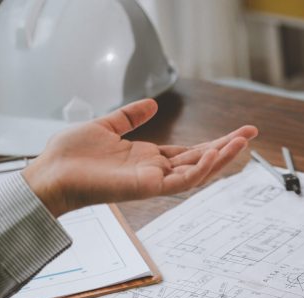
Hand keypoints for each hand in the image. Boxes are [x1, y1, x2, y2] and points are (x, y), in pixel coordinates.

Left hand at [22, 99, 257, 215]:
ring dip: (221, 157)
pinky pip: (183, 180)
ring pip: (198, 172)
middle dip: (227, 148)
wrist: (52, 173)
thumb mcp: (106, 126)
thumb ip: (130, 117)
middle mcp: (156, 171)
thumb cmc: (71, 156)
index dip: (214, 142)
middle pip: (201, 160)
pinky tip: (215, 154)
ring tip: (241, 142)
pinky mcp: (149, 188)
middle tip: (251, 133)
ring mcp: (155, 181)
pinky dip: (201, 169)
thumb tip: (151, 103)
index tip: (236, 132)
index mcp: (149, 158)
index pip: (190, 151)